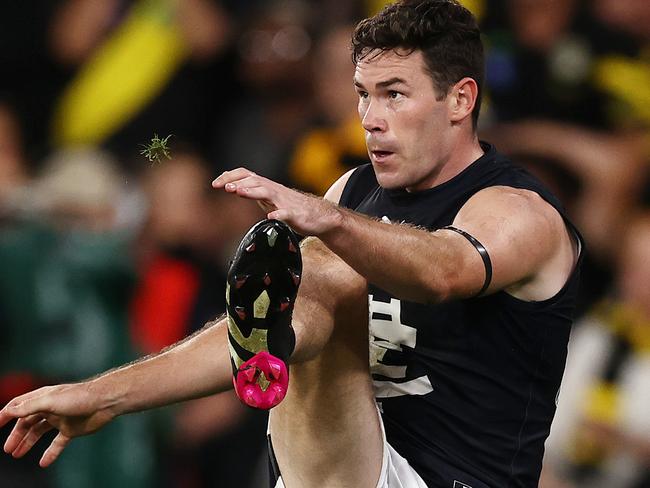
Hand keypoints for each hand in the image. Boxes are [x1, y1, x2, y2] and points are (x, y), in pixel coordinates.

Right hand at [0, 382, 115, 466]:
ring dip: (28, 443)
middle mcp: (50, 408)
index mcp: (43, 397)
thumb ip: (29, 407)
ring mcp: (60, 419)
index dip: (6, 415)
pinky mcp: (71, 429)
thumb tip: (10, 411)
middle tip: (8, 450)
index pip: (19, 405)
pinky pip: (57, 444)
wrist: (105, 401)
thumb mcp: (50, 401)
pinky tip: (43, 463)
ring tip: (18, 454)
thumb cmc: (79, 397)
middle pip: (27, 422)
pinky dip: (50, 453)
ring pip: (39, 433)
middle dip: (16, 435)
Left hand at [212, 168, 341, 236]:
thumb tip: (234, 187)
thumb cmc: (294, 208)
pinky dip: (278, 214)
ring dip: (252, 191)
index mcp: (267, 187)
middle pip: (254, 180)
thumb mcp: (270, 199)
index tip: (215, 183)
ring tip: (239, 192)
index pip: (246, 175)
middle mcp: (275, 191)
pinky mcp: (295, 215)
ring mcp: (285, 202)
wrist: (321, 217)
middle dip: (238, 182)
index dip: (230, 177)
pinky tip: (271, 217)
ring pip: (267, 192)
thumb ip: (255, 193)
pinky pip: (286, 213)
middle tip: (223, 187)